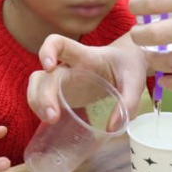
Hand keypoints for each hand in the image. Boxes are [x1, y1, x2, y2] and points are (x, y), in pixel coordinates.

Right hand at [28, 34, 146, 123]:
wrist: (128, 62)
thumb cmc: (129, 66)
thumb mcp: (135, 81)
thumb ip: (128, 102)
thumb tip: (112, 128)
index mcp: (85, 56)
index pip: (59, 43)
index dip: (48, 50)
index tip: (49, 66)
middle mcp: (68, 65)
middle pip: (44, 74)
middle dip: (42, 95)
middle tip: (53, 117)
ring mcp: (63, 79)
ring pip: (37, 84)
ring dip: (36, 102)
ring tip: (50, 120)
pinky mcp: (63, 92)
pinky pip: (42, 97)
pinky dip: (40, 108)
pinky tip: (50, 120)